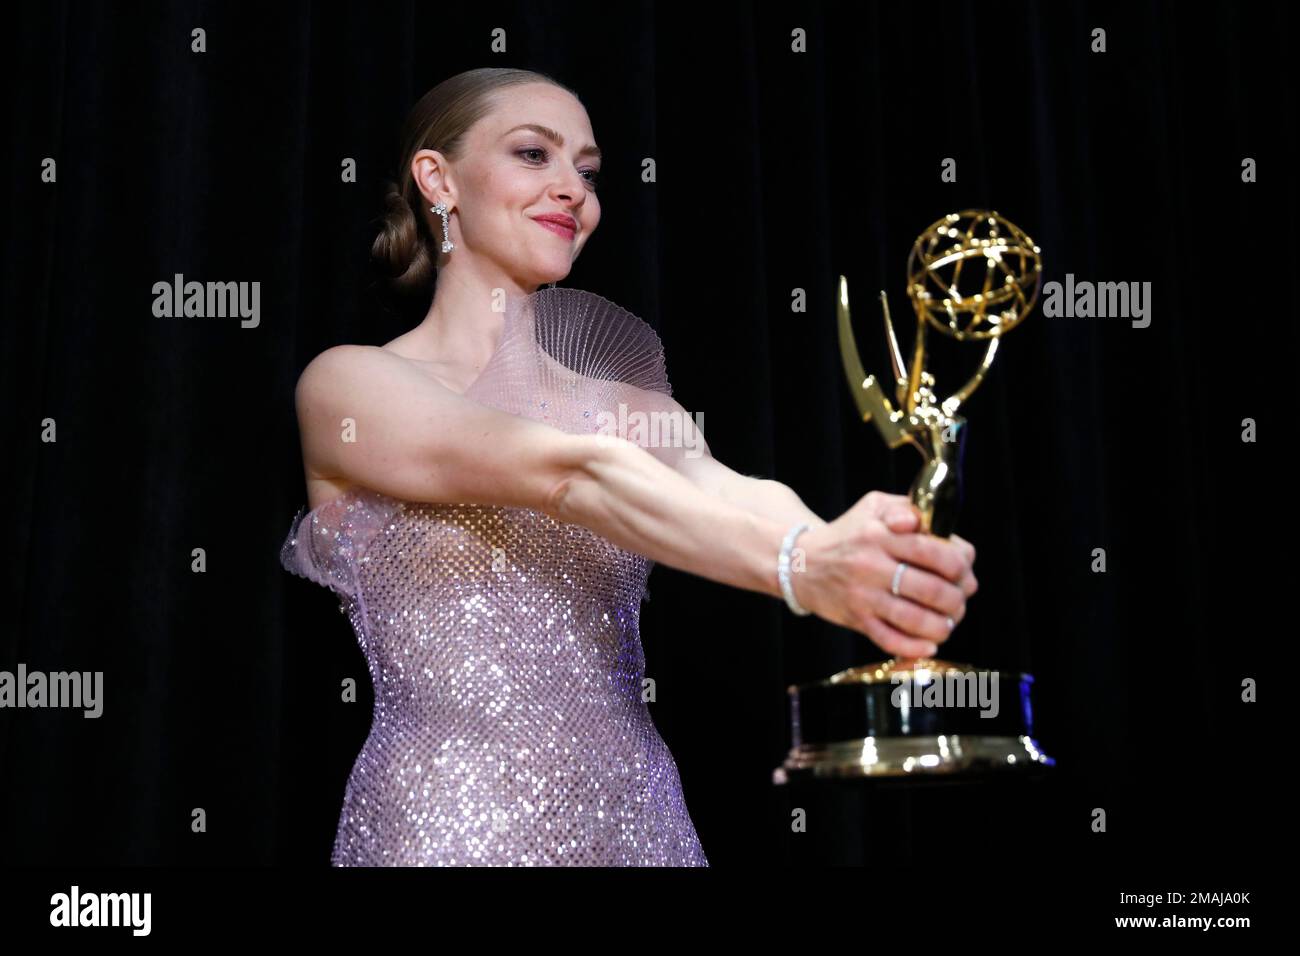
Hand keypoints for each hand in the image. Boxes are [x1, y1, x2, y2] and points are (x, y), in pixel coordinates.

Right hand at [790, 491, 977, 657]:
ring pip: (915, 619)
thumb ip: (907, 508)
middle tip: (961, 599)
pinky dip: (915, 647)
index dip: (960, 564)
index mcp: (880, 534)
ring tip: (949, 621)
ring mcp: (863, 595)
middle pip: (932, 589)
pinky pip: (890, 640)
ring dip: (943, 625)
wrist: (800, 562)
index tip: (964, 569)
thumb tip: (928, 524)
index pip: (934, 551)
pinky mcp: (855, 619)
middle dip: (957, 599)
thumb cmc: (847, 533)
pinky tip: (929, 643)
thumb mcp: (874, 507)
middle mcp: (871, 565)